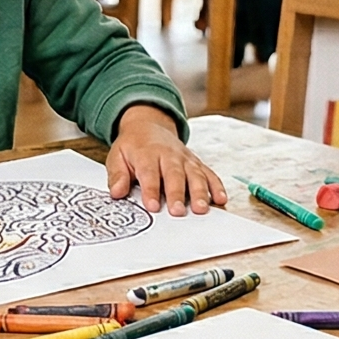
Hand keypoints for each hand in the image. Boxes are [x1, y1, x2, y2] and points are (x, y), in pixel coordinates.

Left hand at [109, 105, 225, 215]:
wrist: (148, 126)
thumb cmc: (132, 146)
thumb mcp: (117, 156)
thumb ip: (117, 175)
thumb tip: (116, 193)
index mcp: (146, 153)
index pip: (149, 172)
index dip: (151, 190)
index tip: (152, 206)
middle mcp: (169, 155)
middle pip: (174, 174)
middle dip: (177, 193)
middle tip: (178, 212)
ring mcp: (185, 159)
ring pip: (195, 174)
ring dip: (200, 192)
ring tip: (201, 209)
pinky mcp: (196, 163)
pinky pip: (209, 173)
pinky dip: (216, 186)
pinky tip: (221, 199)